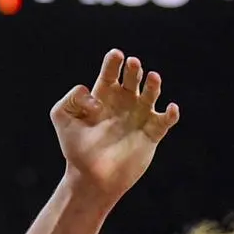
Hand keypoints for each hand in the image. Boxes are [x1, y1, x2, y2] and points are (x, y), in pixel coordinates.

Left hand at [52, 49, 178, 202]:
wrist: (90, 178)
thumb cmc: (76, 148)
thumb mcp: (62, 118)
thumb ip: (71, 100)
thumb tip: (94, 97)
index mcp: (104, 97)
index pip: (110, 73)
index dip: (114, 63)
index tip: (117, 55)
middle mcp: (124, 103)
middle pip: (132, 79)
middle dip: (134, 70)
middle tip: (133, 64)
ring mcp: (139, 117)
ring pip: (151, 95)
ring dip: (153, 85)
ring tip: (153, 77)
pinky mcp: (151, 134)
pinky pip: (164, 121)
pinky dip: (170, 114)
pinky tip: (170, 109)